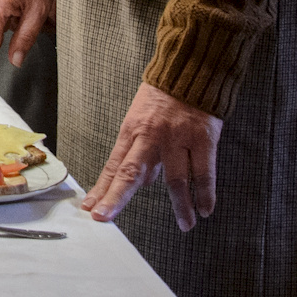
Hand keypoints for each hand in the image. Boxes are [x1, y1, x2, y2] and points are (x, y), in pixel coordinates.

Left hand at [82, 81, 222, 231]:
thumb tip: (143, 182)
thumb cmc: (162, 98)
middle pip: (131, 172)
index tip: (92, 208)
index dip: (103, 189)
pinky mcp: (203, 138)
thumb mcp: (140, 120)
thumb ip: (141, 152)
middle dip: (117, 197)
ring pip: (175, 180)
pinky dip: (205, 193)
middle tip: (106, 217)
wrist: (190, 70)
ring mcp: (177, 138)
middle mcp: (151, 136)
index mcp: (132, 131)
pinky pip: (204, 172)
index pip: (114, 166)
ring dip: (180, 207)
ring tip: (185, 225)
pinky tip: (205, 209)